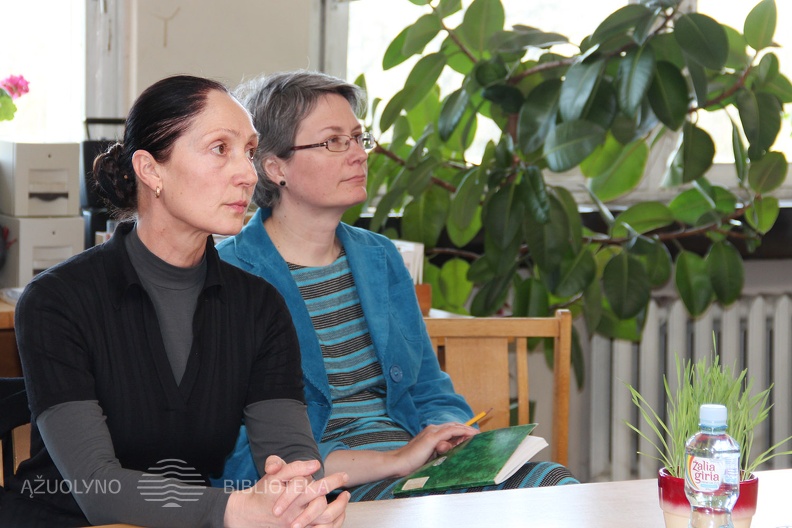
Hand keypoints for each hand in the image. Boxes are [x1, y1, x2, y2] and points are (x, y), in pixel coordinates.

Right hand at [224, 455, 348, 527]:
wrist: (249, 515)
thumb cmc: (263, 492)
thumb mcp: (273, 476)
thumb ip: (292, 467)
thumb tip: (314, 464)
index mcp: (291, 497)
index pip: (316, 488)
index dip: (332, 481)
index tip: (343, 475)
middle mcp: (295, 513)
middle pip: (322, 505)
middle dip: (338, 493)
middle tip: (346, 481)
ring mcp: (298, 525)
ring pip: (325, 519)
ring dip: (340, 508)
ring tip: (345, 497)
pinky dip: (334, 522)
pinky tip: (339, 512)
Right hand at [389, 422, 477, 476]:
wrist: (398, 463)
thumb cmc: (411, 463)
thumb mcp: (429, 456)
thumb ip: (439, 451)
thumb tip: (449, 448)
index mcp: (430, 433)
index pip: (449, 429)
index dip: (461, 432)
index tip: (472, 437)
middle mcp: (432, 429)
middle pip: (454, 426)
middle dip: (466, 429)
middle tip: (478, 434)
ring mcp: (432, 432)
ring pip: (454, 427)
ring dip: (467, 429)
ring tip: (477, 434)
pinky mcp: (432, 437)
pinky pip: (452, 431)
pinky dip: (462, 431)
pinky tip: (471, 434)